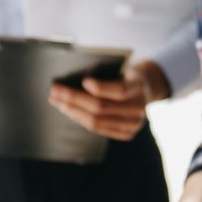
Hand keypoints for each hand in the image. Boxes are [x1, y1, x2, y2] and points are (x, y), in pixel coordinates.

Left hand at [47, 61, 169, 141]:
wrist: (145, 89)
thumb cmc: (126, 74)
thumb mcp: (121, 67)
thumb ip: (105, 74)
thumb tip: (73, 80)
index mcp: (139, 86)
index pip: (120, 90)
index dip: (101, 87)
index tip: (84, 81)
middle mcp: (138, 108)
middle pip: (102, 108)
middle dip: (74, 99)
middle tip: (55, 92)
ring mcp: (133, 124)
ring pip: (97, 122)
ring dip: (73, 111)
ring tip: (57, 102)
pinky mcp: (126, 134)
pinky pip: (98, 130)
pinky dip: (81, 120)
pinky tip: (69, 111)